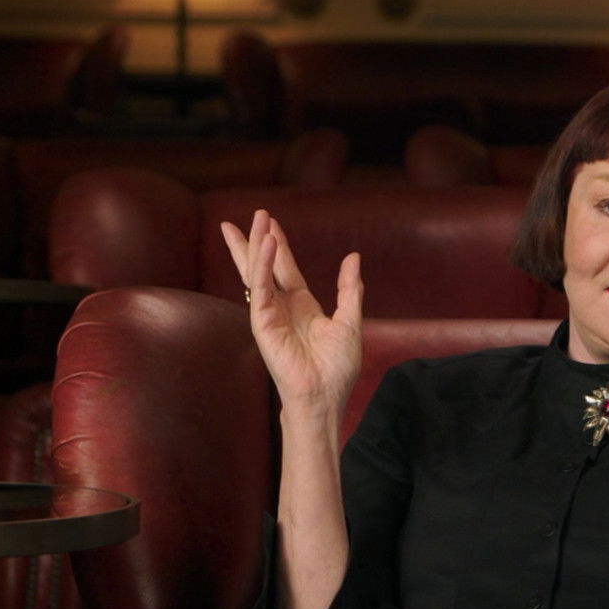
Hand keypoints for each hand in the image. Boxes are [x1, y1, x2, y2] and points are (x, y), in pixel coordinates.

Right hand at [219, 209, 362, 420]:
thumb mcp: (350, 321)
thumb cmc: (336, 368)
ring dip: (257, 246)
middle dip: (259, 240)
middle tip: (255, 213)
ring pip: (259, 273)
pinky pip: (260, 290)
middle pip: (265, 266)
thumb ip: (350, 289)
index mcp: (301, 306)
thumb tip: (353, 258)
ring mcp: (270, 315)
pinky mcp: (263, 324)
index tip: (271, 223)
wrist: (325, 395)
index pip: (286, 268)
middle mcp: (282, 307)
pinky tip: (267, 246)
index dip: (280, 245)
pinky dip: (263, 267)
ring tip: (257, 221)